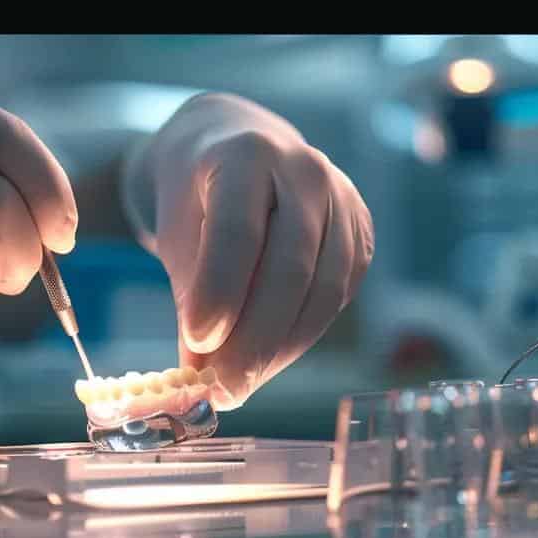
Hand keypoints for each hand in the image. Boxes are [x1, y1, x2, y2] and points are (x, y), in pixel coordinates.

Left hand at [127, 93, 372, 409]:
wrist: (237, 148)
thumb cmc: (198, 196)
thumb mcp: (177, 231)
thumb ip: (190, 295)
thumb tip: (200, 373)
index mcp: (248, 154)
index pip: (239, 230)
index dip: (219, 292)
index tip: (195, 344)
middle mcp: (305, 170)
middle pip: (290, 267)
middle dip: (254, 339)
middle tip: (223, 389)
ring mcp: (343, 200)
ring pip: (322, 290)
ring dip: (280, 349)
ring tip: (240, 384)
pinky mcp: (360, 233)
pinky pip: (337, 296)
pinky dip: (301, 337)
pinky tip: (269, 360)